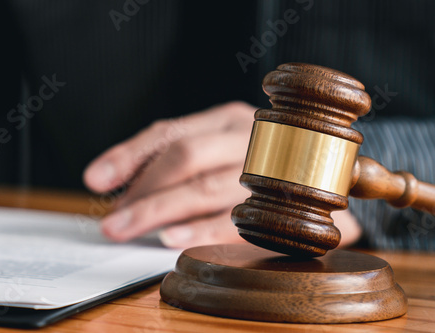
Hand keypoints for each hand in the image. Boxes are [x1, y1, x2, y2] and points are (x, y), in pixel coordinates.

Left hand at [84, 101, 361, 247]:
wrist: (340, 187)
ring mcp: (272, 169)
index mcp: (227, 120)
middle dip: (142, 192)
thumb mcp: (221, 154)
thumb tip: (116, 191)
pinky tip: (174, 239)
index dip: (127, 155)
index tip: (93, 178)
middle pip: (185, 157)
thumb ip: (175, 166)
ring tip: (130, 229)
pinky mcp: (292, 207)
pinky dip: (203, 231)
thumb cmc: (265, 171)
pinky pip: (241, 220)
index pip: (168, 133)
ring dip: (163, 211)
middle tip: (110, 221)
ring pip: (209, 187)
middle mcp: (251, 137)